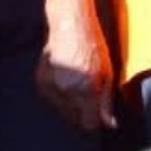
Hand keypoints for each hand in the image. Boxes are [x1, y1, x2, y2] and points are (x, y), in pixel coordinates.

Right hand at [36, 0, 116, 131]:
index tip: (99, 115)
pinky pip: (52, 101)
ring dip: (71, 106)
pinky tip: (66, 81)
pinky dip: (59, 97)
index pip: (89, 123)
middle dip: (84, 113)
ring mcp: (51, 87)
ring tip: (78, 85)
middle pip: (75, 120)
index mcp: (86, 89)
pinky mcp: (41, 83)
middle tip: (90, 96)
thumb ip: (107, 102)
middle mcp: (67, 91)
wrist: (69, 26)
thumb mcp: (108, 73)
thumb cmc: (93, 46)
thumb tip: (109, 124)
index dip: (96, 121)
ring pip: (63, 112)